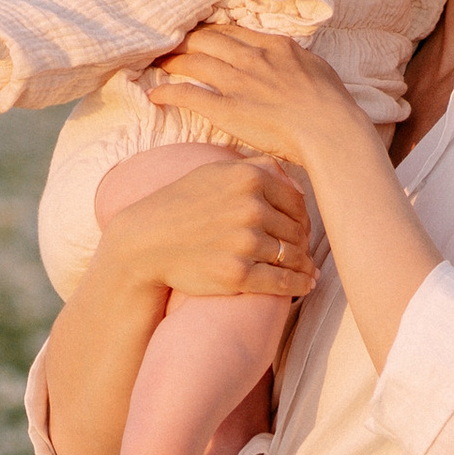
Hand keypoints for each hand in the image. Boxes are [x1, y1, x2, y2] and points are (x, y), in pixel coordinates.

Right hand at [94, 155, 316, 304]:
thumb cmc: (181, 205)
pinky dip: (299, 285)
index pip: (296, 201)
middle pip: (296, 229)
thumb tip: (299, 184)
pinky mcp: (238, 274)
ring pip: (292, 256)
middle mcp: (250, 208)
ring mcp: (245, 242)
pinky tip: (306, 285)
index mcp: (249, 178)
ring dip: (303, 266)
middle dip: (302, 243)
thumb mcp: (216, 173)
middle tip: (304, 253)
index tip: (301, 230)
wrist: (145, 242)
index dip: (302, 219)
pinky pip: (282, 281)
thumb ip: (258, 168)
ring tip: (308, 271)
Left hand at [148, 24, 362, 166]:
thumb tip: (289, 58)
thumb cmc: (332, 105)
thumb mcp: (316, 67)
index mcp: (273, 45)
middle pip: (205, 39)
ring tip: (158, 64)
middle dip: (183, 41)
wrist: (331, 130)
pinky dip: (168, 92)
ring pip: (192, 62)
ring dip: (170, 62)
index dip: (209, 32)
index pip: (230, 30)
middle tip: (168, 46)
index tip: (198, 37)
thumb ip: (295, 60)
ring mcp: (237, 82)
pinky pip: (188, 94)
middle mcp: (250, 57)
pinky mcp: (227, 109)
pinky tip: (155, 95)